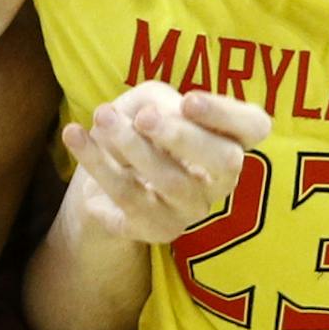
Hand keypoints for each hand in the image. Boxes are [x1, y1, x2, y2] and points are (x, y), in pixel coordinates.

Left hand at [61, 83, 274, 243]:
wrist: (103, 172)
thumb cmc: (138, 127)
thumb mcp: (149, 100)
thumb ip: (161, 100)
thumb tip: (164, 116)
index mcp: (229, 139)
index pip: (254, 127)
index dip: (227, 115)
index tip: (188, 99)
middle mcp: (220, 179)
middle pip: (225, 162)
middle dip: (184, 137)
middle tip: (143, 117)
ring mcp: (193, 209)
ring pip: (171, 181)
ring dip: (132, 146)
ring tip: (101, 117)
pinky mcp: (157, 230)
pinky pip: (128, 196)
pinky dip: (97, 162)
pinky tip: (74, 136)